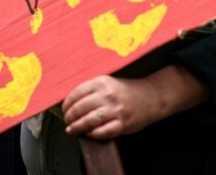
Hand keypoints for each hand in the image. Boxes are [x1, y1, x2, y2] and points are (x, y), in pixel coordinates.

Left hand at [62, 65, 209, 139]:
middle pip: (79, 109)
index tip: (64, 110)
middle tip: (67, 122)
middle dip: (69, 118)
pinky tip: (90, 134)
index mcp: (101, 82)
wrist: (151, 96)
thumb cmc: (126, 91)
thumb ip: (91, 90)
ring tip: (72, 130)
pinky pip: (102, 132)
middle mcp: (107, 95)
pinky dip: (93, 134)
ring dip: (77, 127)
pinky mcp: (123, 123)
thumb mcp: (108, 83)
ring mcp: (115, 110)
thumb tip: (71, 103)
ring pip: (88, 121)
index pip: (76, 94)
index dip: (67, 104)